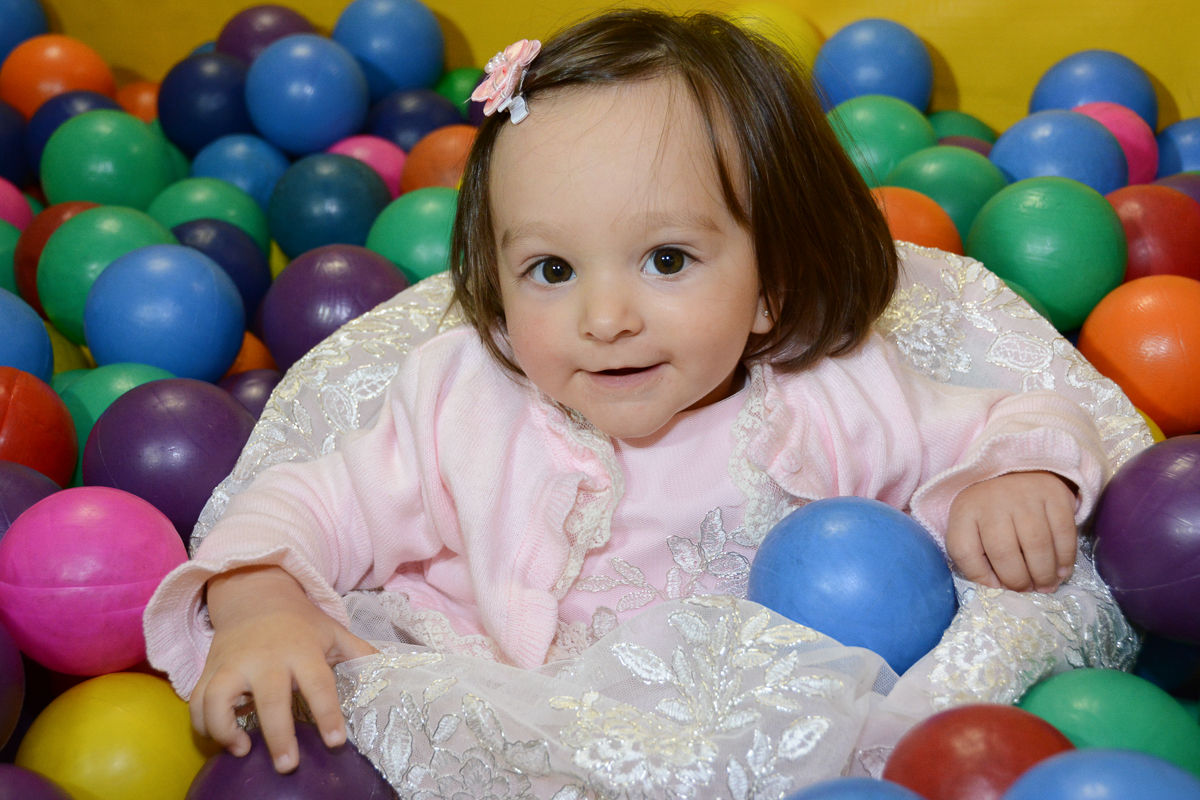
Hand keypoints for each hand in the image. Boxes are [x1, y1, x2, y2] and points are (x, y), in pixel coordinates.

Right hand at [190, 565, 377, 773]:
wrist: (255, 594)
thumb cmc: (300, 623)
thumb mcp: (332, 632)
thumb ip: (359, 654)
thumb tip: (392, 672)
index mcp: (302, 649)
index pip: (319, 684)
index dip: (328, 714)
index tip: (335, 742)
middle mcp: (266, 658)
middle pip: (270, 698)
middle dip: (279, 734)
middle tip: (288, 765)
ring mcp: (233, 663)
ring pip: (217, 697)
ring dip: (225, 729)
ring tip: (243, 750)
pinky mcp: (210, 669)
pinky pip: (196, 701)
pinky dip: (203, 723)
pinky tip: (222, 739)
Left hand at [945, 471, 1077, 592]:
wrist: (1016, 470)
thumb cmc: (990, 509)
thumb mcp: (969, 527)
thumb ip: (974, 558)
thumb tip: (998, 587)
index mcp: (965, 512)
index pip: (964, 551)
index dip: (980, 577)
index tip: (997, 587)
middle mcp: (993, 502)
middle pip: (1004, 552)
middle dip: (1018, 581)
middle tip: (1027, 591)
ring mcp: (1024, 497)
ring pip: (1036, 545)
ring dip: (1043, 574)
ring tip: (1046, 586)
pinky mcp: (1054, 495)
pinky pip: (1063, 534)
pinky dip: (1065, 558)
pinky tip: (1061, 571)